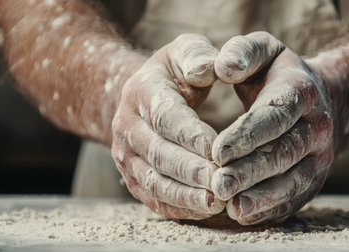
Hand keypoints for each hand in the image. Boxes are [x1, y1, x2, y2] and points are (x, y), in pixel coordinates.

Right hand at [111, 34, 224, 219]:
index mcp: (140, 93)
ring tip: (216, 203)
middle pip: (159, 154)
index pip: (166, 116)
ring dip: (185, 195)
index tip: (218, 150)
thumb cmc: (174, 74)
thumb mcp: (185, 51)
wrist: (142, 97)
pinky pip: (153, 198)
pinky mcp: (133, 177)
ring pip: (154, 181)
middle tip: (222, 183)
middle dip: (192, 171)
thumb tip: (208, 68)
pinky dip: (178, 207)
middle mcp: (127, 127)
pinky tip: (204, 210)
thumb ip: (197, 55)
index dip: (191, 135)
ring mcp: (126, 156)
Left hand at [211, 32, 334, 224]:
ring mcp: (320, 157)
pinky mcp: (315, 179)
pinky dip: (271, 209)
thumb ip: (243, 52)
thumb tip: (222, 67)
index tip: (216, 150)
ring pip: (292, 181)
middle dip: (249, 171)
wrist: (324, 100)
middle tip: (218, 184)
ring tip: (231, 207)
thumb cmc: (280, 75)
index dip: (246, 134)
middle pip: (283, 153)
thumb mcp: (265, 51)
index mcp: (301, 92)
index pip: (274, 115)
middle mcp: (317, 126)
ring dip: (261, 197)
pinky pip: (296, 198)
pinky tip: (244, 215)